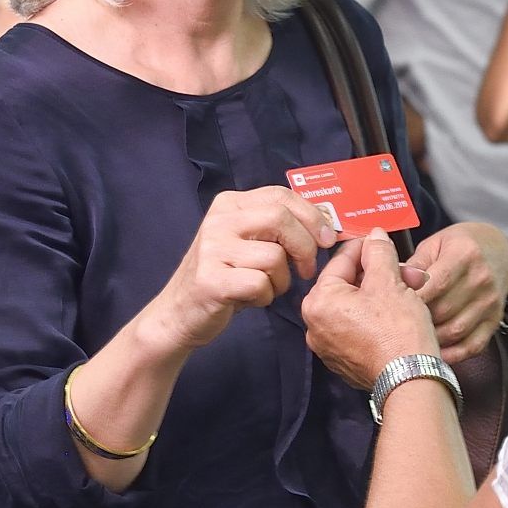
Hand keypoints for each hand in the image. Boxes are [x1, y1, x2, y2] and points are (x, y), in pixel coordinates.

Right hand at [144, 186, 338, 353]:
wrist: (180, 312)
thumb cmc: (226, 276)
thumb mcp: (249, 242)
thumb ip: (279, 228)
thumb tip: (326, 225)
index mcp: (231, 204)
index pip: (282, 195)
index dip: (312, 216)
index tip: (327, 238)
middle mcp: (219, 220)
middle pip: (281, 219)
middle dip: (305, 247)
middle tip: (307, 269)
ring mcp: (212, 249)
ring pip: (274, 257)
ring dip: (282, 280)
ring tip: (267, 287)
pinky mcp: (210, 279)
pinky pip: (260, 284)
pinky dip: (265, 297)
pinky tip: (250, 299)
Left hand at [303, 229, 438, 388]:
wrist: (411, 379)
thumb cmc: (397, 330)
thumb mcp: (390, 281)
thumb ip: (379, 253)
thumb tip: (374, 236)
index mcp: (318, 302)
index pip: (340, 261)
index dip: (365, 247)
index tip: (381, 241)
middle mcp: (315, 326)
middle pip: (348, 285)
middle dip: (379, 274)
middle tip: (406, 271)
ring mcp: (329, 348)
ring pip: (355, 307)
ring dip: (382, 294)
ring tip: (409, 291)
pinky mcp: (345, 362)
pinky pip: (359, 329)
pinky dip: (377, 318)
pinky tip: (400, 314)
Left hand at [405, 223, 507, 364]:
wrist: (495, 251)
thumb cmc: (457, 247)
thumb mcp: (433, 246)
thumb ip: (412, 266)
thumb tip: (391, 284)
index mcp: (465, 254)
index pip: (435, 283)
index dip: (411, 299)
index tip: (390, 308)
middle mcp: (482, 278)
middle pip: (443, 310)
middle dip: (416, 320)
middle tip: (396, 325)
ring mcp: (491, 302)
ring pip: (455, 331)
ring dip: (430, 339)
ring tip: (411, 339)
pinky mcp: (494, 320)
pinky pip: (472, 346)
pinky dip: (451, 354)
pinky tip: (434, 351)